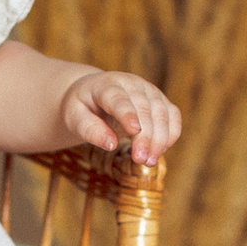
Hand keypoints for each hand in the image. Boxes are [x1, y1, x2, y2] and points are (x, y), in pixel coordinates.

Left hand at [61, 71, 181, 164]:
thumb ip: (89, 130)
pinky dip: (171, 135)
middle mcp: (131, 83)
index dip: (128, 114)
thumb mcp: (74, 118)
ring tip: (149, 162)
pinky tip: (160, 151)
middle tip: (140, 160)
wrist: (92, 95)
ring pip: (163, 113)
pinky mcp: (159, 100)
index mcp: (106, 85)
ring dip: (160, 139)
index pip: (119, 98)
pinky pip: (173, 116)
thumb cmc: (81, 109)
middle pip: (144, 109)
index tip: (134, 131)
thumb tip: (111, 144)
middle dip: (145, 136)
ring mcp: (148, 90)